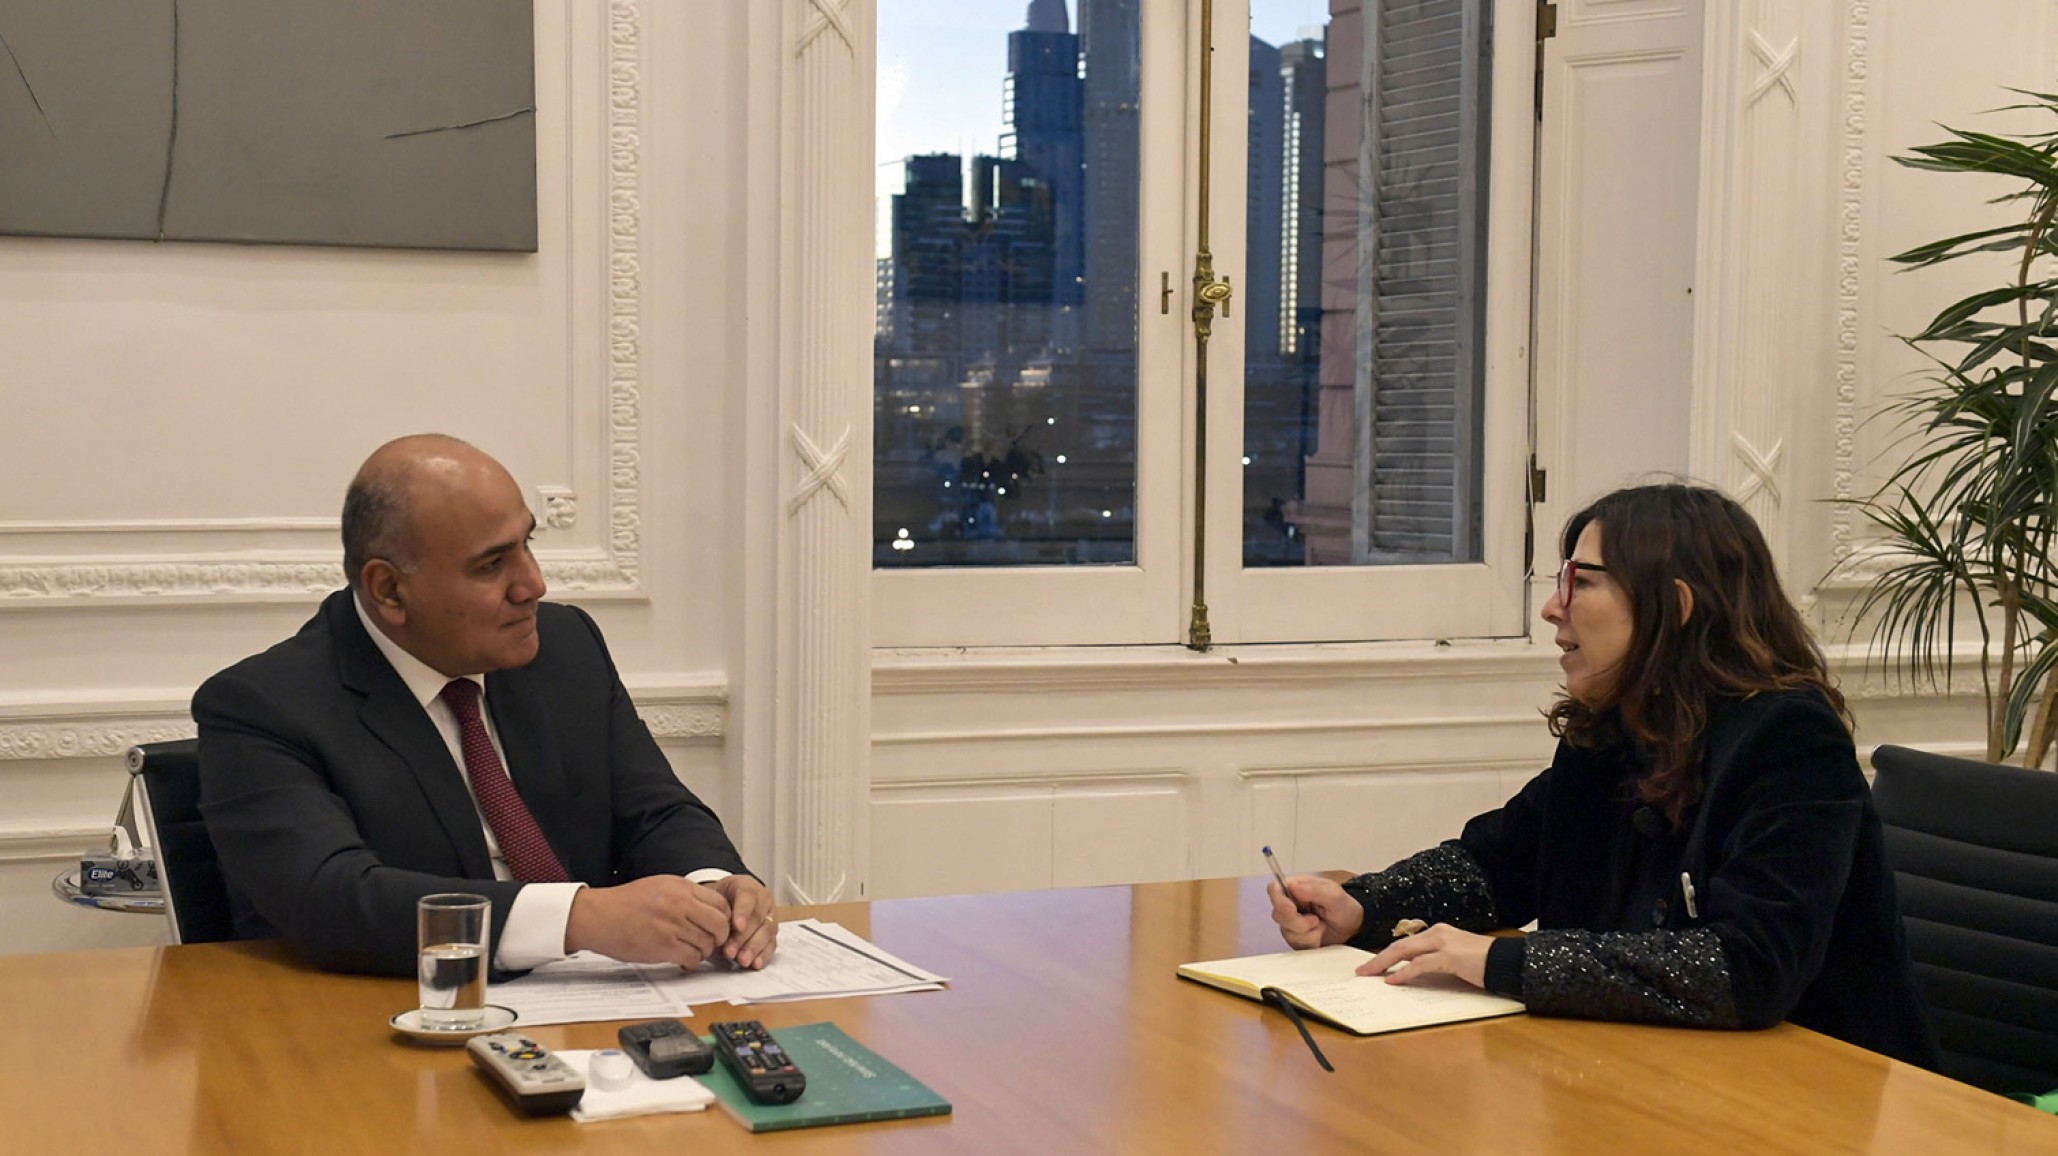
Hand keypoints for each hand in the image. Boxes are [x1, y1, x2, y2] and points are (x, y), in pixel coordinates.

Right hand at [563, 875, 731, 967]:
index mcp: (681, 887)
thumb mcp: (660, 886)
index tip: (719, 926)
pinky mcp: (663, 946)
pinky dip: (692, 962)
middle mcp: (680, 904)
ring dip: (704, 952)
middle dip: (720, 937)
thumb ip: (686, 895)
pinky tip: (684, 961)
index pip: (720, 903)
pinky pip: (691, 957)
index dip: (725, 918)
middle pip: (720, 923)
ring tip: (694, 952)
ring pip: (707, 943)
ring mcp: (672, 925)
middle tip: (713, 942)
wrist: (598, 916)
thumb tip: (710, 909)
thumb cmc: (626, 903)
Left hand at [706, 874, 778, 968]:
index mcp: (747, 886)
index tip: (737, 926)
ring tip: (742, 960)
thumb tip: (710, 925)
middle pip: (757, 918)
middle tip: (730, 952)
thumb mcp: (713, 895)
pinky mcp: (772, 933)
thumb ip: (713, 907)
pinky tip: (756, 964)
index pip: (747, 897)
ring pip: (767, 932)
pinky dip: (764, 955)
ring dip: (754, 948)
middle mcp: (763, 900)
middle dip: (744, 937)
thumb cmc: (719, 899)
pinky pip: (772, 944)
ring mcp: (770, 916)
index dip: (743, 912)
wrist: (728, 900)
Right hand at [1269, 874, 1364, 948]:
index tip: (1292, 909)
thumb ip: (1314, 890)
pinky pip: (1294, 944)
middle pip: (1278, 914)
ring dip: (1307, 933)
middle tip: (1316, 920)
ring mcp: (1291, 922)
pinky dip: (1309, 942)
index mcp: (1296, 888)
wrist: (1353, 928)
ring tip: (1321, 926)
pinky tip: (1319, 935)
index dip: (1279, 900)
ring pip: (1286, 931)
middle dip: (1298, 922)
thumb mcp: (1335, 894)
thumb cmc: (1344, 907)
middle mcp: (1290, 904)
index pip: (1274, 889)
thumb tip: (1293, 886)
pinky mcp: (1296, 938)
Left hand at [1357, 923, 1491, 988]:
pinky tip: (1392, 980)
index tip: (1371, 965)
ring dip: (1383, 964)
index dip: (1386, 955)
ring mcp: (1442, 943)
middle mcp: (1437, 933)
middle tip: (1361, 971)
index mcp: (1438, 933)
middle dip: (1377, 958)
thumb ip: (1435, 963)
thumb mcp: (1454, 961)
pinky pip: (1420, 965)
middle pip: (1399, 946)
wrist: (1507, 961)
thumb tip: (1413, 975)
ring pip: (1404, 952)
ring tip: (1369, 975)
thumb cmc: (1483, 964)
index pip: (1405, 944)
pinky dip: (1404, 973)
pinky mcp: (1449, 956)